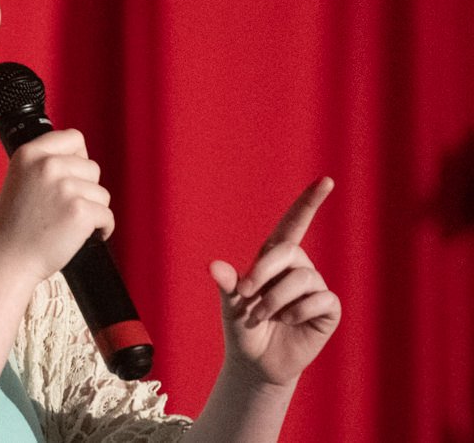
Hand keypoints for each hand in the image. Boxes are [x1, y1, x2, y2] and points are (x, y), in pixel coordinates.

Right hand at [0, 129, 113, 284]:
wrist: (6, 260)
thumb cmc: (12, 227)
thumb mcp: (19, 180)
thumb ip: (44, 166)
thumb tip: (79, 162)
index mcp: (29, 153)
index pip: (73, 138)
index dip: (78, 158)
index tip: (74, 175)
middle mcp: (47, 165)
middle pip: (92, 167)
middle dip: (85, 189)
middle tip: (64, 209)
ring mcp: (65, 187)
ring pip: (101, 193)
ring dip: (92, 210)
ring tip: (68, 225)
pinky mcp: (80, 211)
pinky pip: (107, 216)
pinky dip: (102, 229)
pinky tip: (84, 237)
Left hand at [209, 177, 341, 387]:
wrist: (256, 361)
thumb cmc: (242, 326)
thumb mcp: (229, 304)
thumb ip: (226, 284)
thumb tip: (214, 266)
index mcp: (274, 258)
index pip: (294, 223)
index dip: (309, 202)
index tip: (326, 180)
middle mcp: (298, 267)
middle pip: (289, 252)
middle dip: (263, 273)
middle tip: (246, 298)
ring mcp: (315, 287)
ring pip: (303, 278)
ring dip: (276, 300)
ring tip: (263, 316)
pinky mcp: (328, 309)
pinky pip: (321, 299)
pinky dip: (298, 312)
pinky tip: (290, 322)